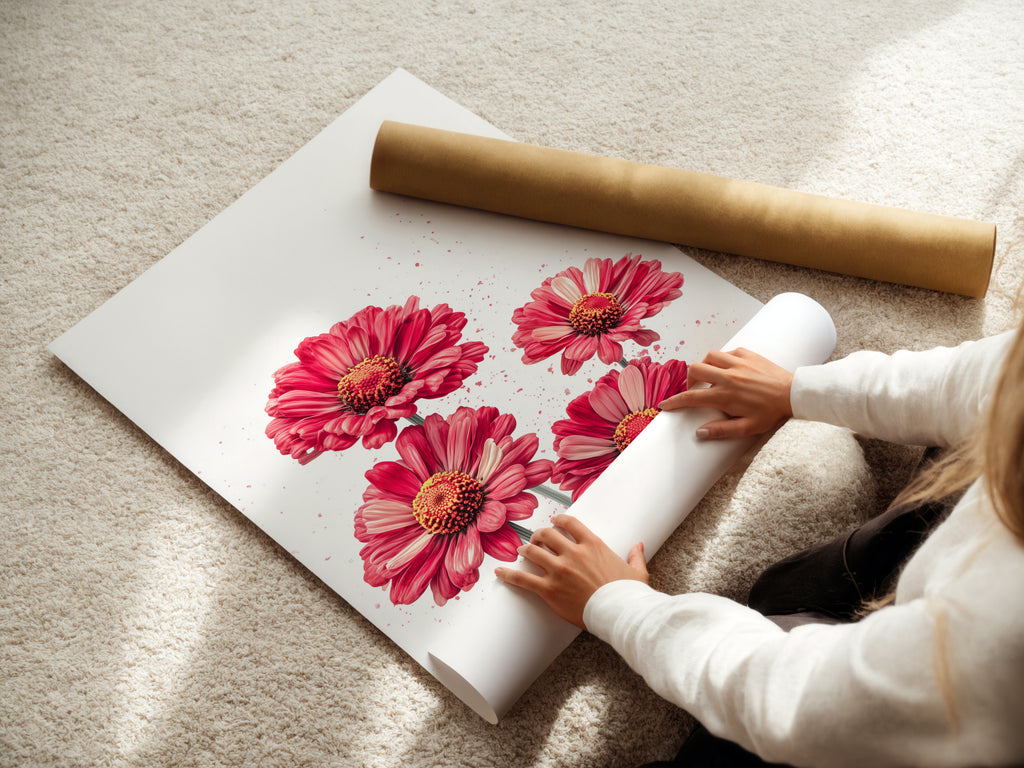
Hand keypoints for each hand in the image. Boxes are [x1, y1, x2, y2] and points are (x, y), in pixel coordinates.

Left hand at [494, 514, 648, 629]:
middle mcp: (573, 553)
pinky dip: (509, 575)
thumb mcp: (636, 571)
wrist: (620, 613)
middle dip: (539, 535)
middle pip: (547, 535)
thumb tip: (639, 546)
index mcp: (593, 545)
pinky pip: (523, 579)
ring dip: (525, 550)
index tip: (554, 522)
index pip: (570, 523)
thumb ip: (635, 556)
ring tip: (521, 551)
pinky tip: (500, 572)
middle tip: (535, 539)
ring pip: (533, 552)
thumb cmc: (628, 594)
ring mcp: (559, 570)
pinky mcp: (549, 589)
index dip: (559, 520)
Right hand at [658, 347, 792, 439]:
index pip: (691, 397)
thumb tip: (699, 432)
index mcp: (725, 395)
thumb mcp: (747, 428)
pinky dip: (722, 359)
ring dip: (704, 366)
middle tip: (694, 390)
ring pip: (709, 356)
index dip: (674, 402)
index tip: (664, 405)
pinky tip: (728, 369)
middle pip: (695, 370)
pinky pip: (727, 352)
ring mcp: (738, 363)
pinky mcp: (748, 354)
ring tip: (710, 377)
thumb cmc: (771, 413)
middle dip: (688, 380)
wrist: (794, 394)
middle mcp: (728, 376)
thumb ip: (722, 430)